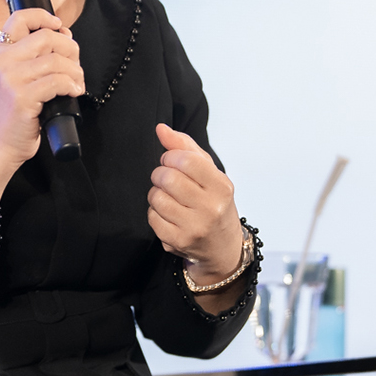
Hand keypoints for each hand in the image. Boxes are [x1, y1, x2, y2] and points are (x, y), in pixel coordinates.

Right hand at [0, 9, 85, 166]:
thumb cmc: (9, 113)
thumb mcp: (13, 78)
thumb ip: (33, 56)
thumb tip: (63, 34)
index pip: (19, 18)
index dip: (43, 17)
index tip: (59, 26)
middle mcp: (2, 61)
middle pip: (47, 37)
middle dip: (70, 49)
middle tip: (75, 65)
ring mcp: (11, 79)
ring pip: (56, 60)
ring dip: (75, 71)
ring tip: (77, 83)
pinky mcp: (22, 97)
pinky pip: (58, 81)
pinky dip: (72, 86)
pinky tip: (73, 93)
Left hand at [146, 124, 242, 282]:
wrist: (222, 246)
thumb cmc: (214, 203)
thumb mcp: (209, 173)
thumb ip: (185, 147)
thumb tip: (160, 128)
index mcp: (222, 187)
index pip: (186, 160)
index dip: (170, 157)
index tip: (171, 162)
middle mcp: (211, 208)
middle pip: (168, 178)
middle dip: (160, 174)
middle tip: (166, 179)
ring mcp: (195, 227)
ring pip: (156, 198)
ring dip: (156, 193)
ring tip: (168, 197)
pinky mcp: (178, 241)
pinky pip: (152, 217)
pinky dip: (154, 212)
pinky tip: (167, 214)